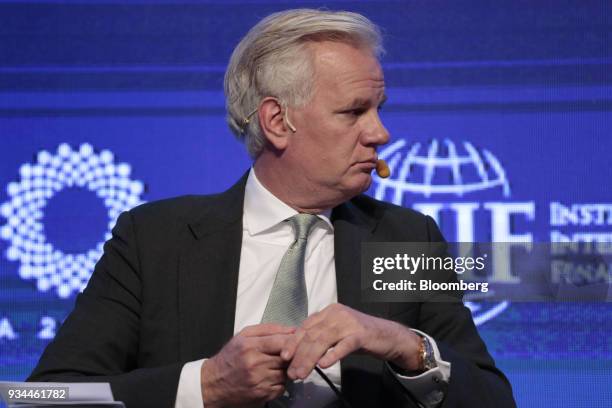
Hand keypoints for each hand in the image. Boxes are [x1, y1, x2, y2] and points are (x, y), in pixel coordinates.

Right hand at [201, 323, 294, 407]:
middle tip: (284, 354)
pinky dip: (279, 383)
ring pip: (286, 373)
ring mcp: (258, 380)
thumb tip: (291, 330)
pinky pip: (282, 387)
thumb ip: (268, 329)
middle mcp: (254, 363)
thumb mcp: (243, 336)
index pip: (282, 341)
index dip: (293, 341)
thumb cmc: (229, 358)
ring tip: (273, 366)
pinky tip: (270, 378)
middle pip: (286, 358)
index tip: (294, 342)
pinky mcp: (261, 394)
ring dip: (284, 370)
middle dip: (289, 356)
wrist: (214, 383)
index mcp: (250, 346)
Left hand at [281, 303, 421, 379]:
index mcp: (329, 312)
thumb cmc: (360, 336)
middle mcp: (336, 314)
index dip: (293, 342)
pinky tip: (323, 365)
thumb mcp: (337, 333)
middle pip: (312, 335)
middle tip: (292, 372)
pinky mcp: (361, 334)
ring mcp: (349, 323)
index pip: (305, 327)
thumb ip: (320, 337)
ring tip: (302, 373)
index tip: (284, 357)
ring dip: (310, 359)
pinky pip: (343, 345)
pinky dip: (332, 355)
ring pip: (323, 341)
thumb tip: (298, 351)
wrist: (389, 336)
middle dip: (299, 355)